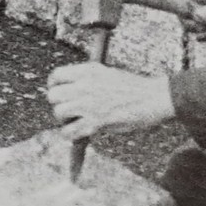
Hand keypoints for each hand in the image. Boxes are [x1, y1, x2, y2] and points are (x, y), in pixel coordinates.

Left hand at [47, 62, 174, 139]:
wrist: (152, 97)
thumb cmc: (134, 87)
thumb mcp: (107, 73)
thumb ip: (88, 80)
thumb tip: (71, 91)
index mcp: (88, 70)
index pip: (56, 75)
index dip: (54, 85)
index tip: (58, 92)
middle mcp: (85, 85)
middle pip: (53, 95)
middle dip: (58, 104)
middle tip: (69, 110)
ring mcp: (89, 103)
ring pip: (59, 113)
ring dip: (65, 120)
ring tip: (76, 121)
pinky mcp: (95, 121)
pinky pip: (69, 131)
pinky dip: (71, 135)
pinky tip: (80, 133)